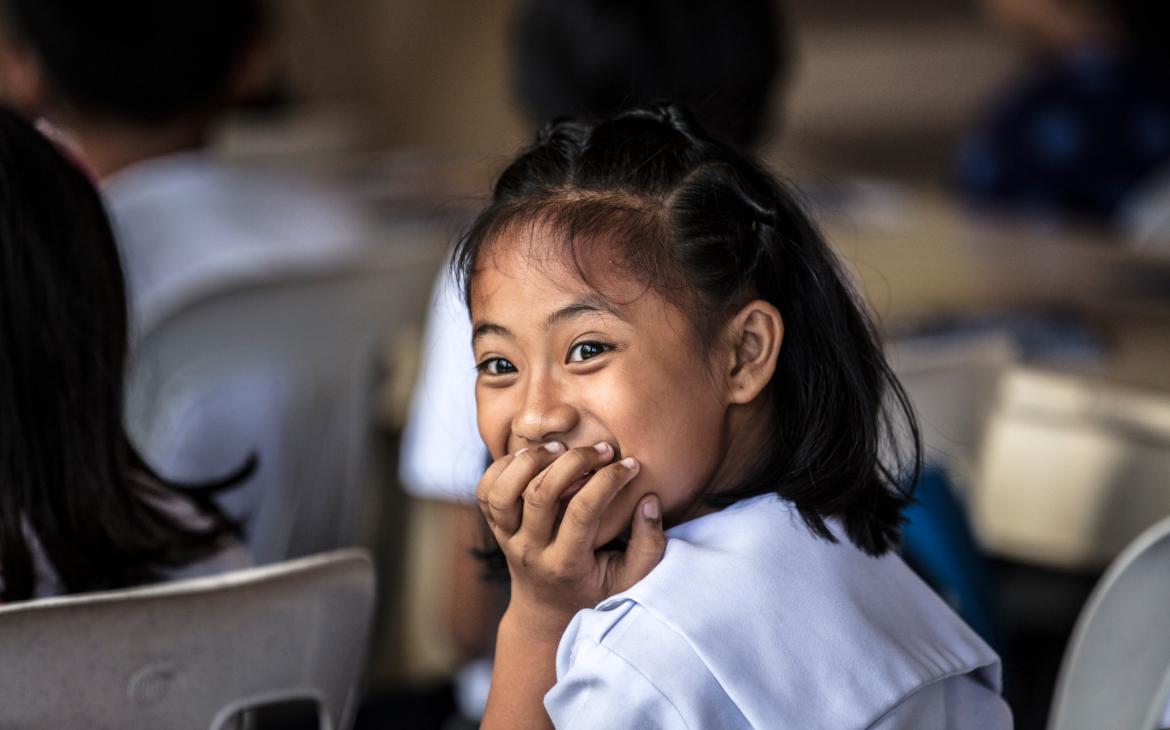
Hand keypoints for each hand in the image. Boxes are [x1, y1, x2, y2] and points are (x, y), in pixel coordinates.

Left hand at [476, 441, 665, 640]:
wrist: (547, 611)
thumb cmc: (597, 589)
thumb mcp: (631, 578)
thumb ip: (649, 544)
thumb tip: (648, 499)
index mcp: (565, 565)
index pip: (582, 512)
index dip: (608, 481)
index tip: (630, 464)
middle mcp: (530, 552)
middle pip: (540, 495)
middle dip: (573, 462)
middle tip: (603, 448)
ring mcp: (506, 539)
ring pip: (503, 492)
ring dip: (530, 461)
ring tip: (561, 448)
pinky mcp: (494, 527)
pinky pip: (486, 491)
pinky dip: (503, 467)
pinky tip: (534, 458)